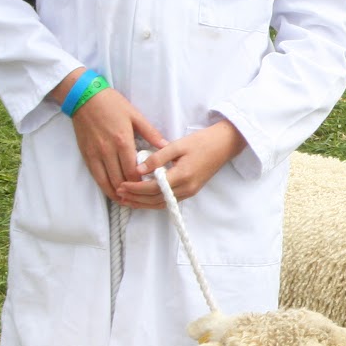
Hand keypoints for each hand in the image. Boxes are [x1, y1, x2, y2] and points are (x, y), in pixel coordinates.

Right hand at [68, 86, 169, 205]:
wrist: (84, 98)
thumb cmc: (113, 104)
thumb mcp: (136, 115)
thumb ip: (151, 133)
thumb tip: (167, 146)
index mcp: (123, 141)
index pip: (134, 171)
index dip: (143, 183)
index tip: (152, 187)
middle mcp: (108, 151)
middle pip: (121, 179)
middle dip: (132, 191)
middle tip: (143, 198)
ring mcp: (95, 154)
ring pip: (106, 182)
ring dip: (118, 194)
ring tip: (129, 201)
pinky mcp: (86, 155)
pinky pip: (95, 176)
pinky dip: (104, 187)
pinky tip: (113, 192)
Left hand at [120, 120, 246, 208]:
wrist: (225, 144)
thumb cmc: (202, 141)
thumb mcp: (178, 145)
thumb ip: (157, 157)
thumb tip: (139, 169)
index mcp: (182, 175)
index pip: (153, 188)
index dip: (135, 188)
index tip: (122, 184)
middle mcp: (187, 188)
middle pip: (156, 200)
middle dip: (136, 198)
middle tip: (119, 193)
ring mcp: (190, 191)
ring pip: (162, 204)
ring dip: (144, 203)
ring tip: (128, 199)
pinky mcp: (192, 191)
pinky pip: (169, 201)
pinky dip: (154, 201)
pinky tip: (145, 198)